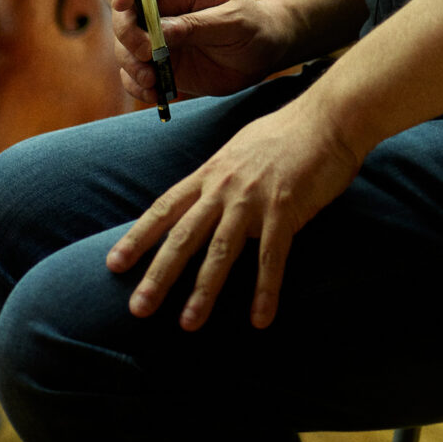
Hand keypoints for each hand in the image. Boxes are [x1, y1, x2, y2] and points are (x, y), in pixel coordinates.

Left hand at [104, 89, 361, 328]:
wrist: (328, 117)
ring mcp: (253, 198)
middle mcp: (224, 187)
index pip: (164, 207)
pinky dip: (265, 290)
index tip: (114, 264)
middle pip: (183, 236)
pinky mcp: (285, 209)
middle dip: (158, 274)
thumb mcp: (239, 149)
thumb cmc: (287, 132)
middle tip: (138, 309)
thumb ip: (220, 177)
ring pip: (220, 251)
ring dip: (203, 291)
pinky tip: (260, 318)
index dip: (138, 237)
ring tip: (188, 324)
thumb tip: (205, 198)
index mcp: (211, 172)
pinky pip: (271, 257)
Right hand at [109, 0, 291, 105]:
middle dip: (127, 36)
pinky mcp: (163, 68)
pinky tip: (156, 95)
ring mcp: (160, 43)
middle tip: (146, 54)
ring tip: (152, 81)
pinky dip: (138, 87)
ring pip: (126, 50)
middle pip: (125, 17)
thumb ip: (198, 25)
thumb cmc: (253, 26)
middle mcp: (163, 15)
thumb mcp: (233, 22)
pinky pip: (136, 77)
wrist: (265, 53)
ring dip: (131, 66)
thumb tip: (161, 32)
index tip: (122, 5)